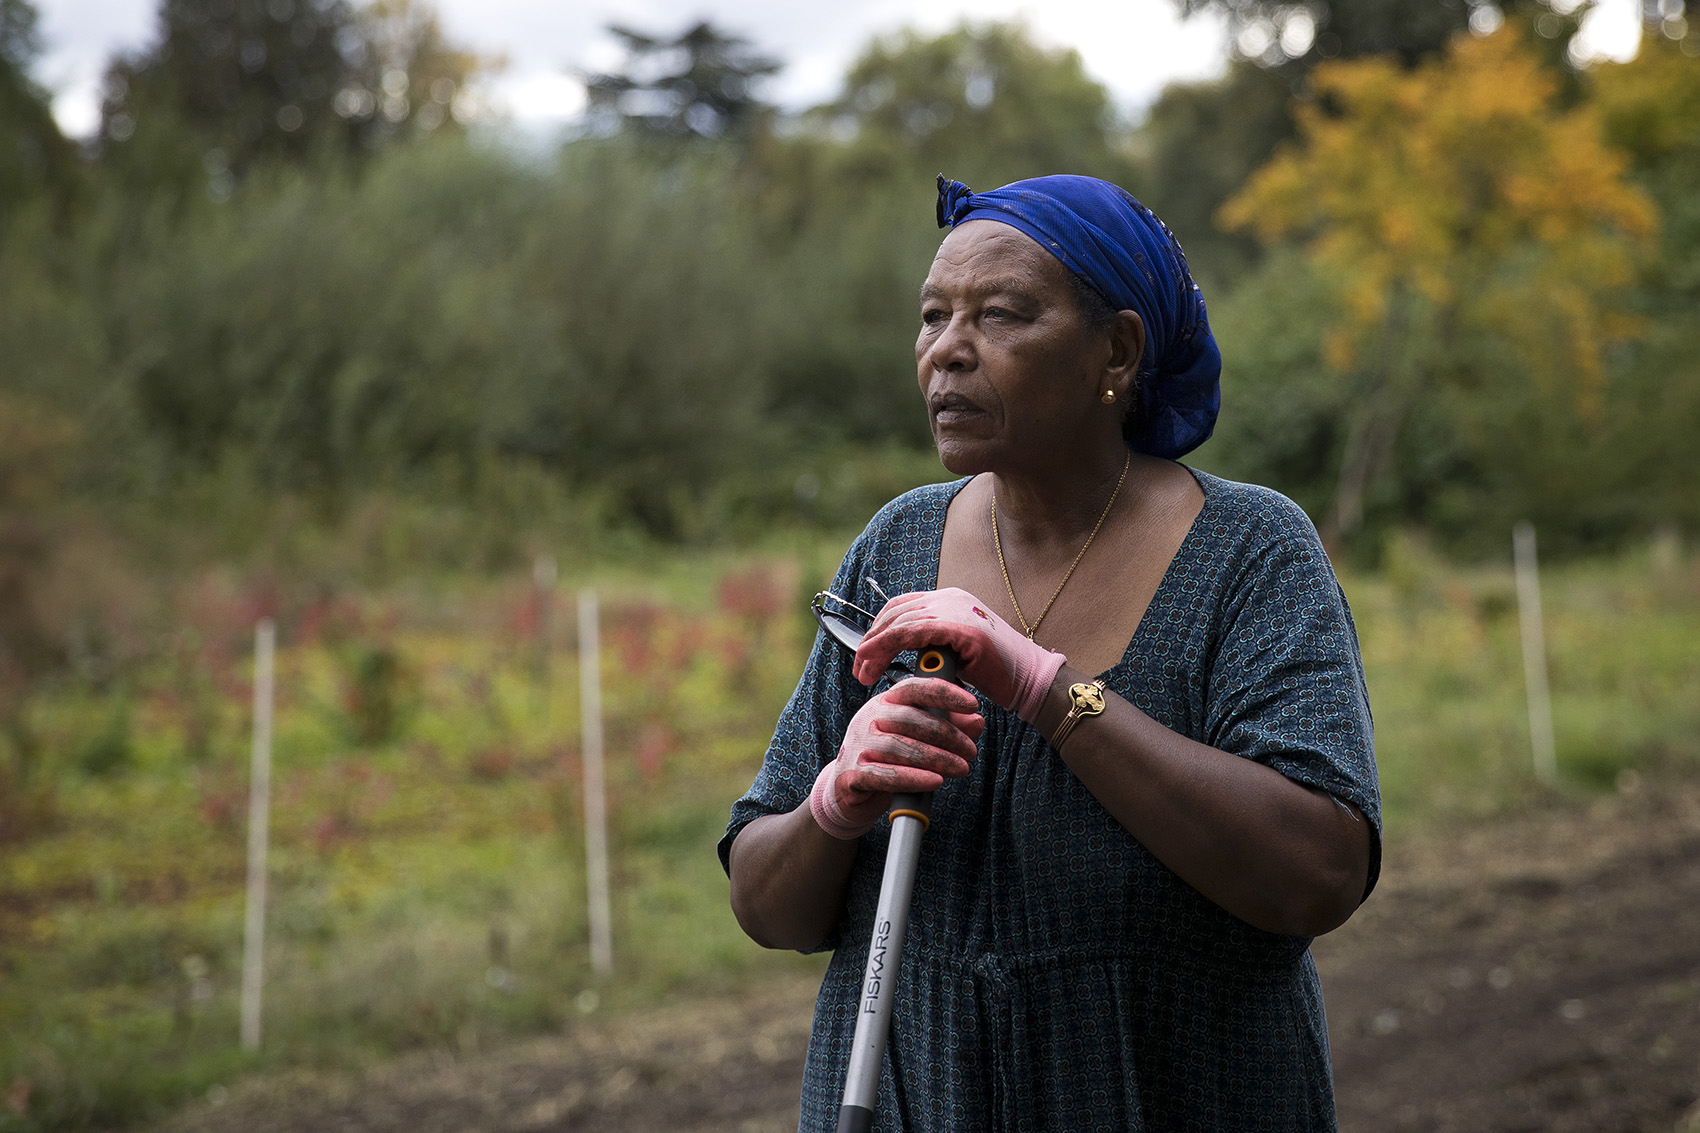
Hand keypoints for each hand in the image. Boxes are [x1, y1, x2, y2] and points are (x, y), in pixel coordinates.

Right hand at [809, 678, 982, 839]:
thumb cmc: (889, 759)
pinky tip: (935, 781)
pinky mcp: (851, 774)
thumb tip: (976, 721)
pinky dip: (913, 778)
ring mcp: (858, 746)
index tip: (972, 704)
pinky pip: (885, 775)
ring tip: (961, 768)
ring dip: (936, 758)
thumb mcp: (919, 739)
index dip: (945, 693)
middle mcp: (869, 718)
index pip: (914, 689)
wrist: (851, 793)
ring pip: (899, 747)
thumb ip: (949, 727)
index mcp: (886, 702)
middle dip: (947, 735)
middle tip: (970, 751)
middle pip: (910, 719)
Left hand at [853, 588, 1065, 721]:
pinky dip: (889, 647)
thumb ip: (929, 642)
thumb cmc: (993, 671)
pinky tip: (878, 665)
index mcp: (949, 599)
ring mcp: (956, 609)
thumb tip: (895, 652)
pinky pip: (913, 632)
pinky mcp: (960, 627)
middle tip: (859, 668)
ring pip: (899, 622)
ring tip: (864, 673)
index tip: (865, 654)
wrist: (1028, 678)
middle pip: (895, 612)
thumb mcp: (953, 651)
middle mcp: (950, 598)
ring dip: (875, 648)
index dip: (877, 629)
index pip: (901, 606)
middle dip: (870, 641)